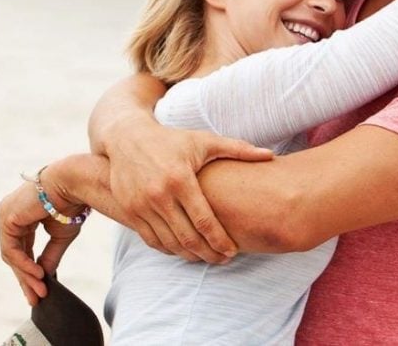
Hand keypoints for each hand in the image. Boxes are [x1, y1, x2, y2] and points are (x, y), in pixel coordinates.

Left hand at [0, 165, 85, 304]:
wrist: (74, 185)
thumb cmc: (71, 203)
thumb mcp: (61, 235)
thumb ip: (49, 255)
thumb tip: (44, 277)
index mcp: (23, 217)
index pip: (22, 249)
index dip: (30, 270)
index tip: (39, 290)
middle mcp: (10, 216)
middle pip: (14, 254)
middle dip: (26, 278)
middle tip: (36, 298)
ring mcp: (5, 215)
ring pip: (11, 255)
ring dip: (26, 275)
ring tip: (40, 289)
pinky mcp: (6, 218)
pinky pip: (11, 249)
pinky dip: (23, 264)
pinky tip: (37, 274)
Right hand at [106, 117, 272, 262]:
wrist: (127, 138)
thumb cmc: (172, 140)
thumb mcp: (204, 141)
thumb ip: (238, 150)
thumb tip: (270, 155)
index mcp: (180, 179)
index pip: (204, 220)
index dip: (220, 240)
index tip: (233, 251)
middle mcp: (158, 195)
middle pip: (187, 238)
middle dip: (208, 254)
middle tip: (224, 260)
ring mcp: (140, 205)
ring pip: (169, 243)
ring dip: (190, 256)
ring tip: (207, 257)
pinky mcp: (129, 211)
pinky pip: (152, 241)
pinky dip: (169, 250)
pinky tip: (184, 250)